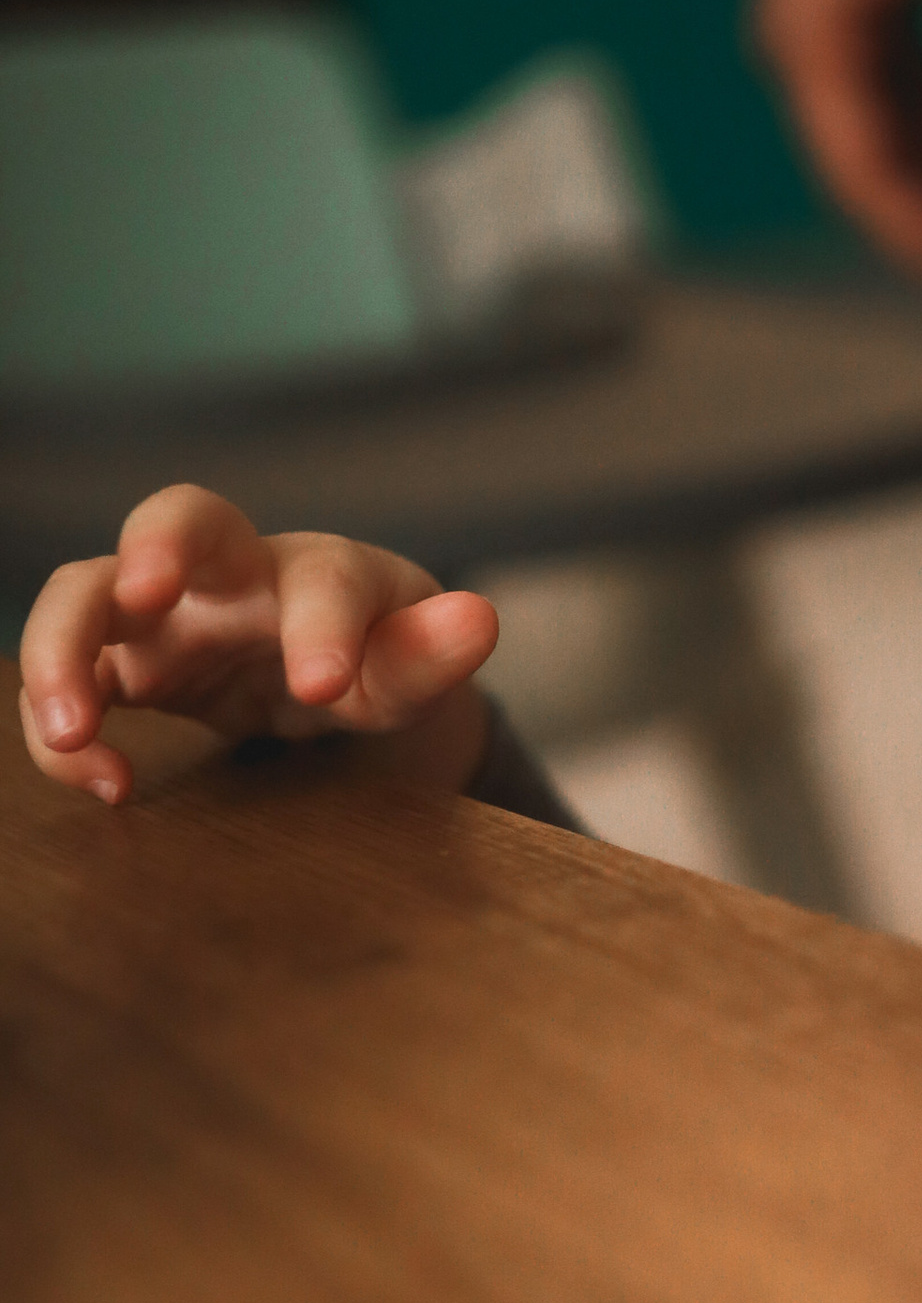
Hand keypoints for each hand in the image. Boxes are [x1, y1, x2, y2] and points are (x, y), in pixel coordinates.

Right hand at [16, 485, 498, 807]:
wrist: (321, 664)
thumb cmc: (370, 651)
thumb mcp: (406, 667)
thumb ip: (430, 654)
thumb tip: (477, 620)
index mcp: (322, 570)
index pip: (326, 576)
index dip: (322, 623)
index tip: (324, 685)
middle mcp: (231, 570)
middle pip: (180, 515)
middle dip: (159, 543)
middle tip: (145, 592)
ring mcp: (162, 607)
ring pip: (87, 588)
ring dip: (62, 648)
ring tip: (73, 729)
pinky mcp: (118, 656)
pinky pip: (66, 673)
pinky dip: (63, 732)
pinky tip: (110, 787)